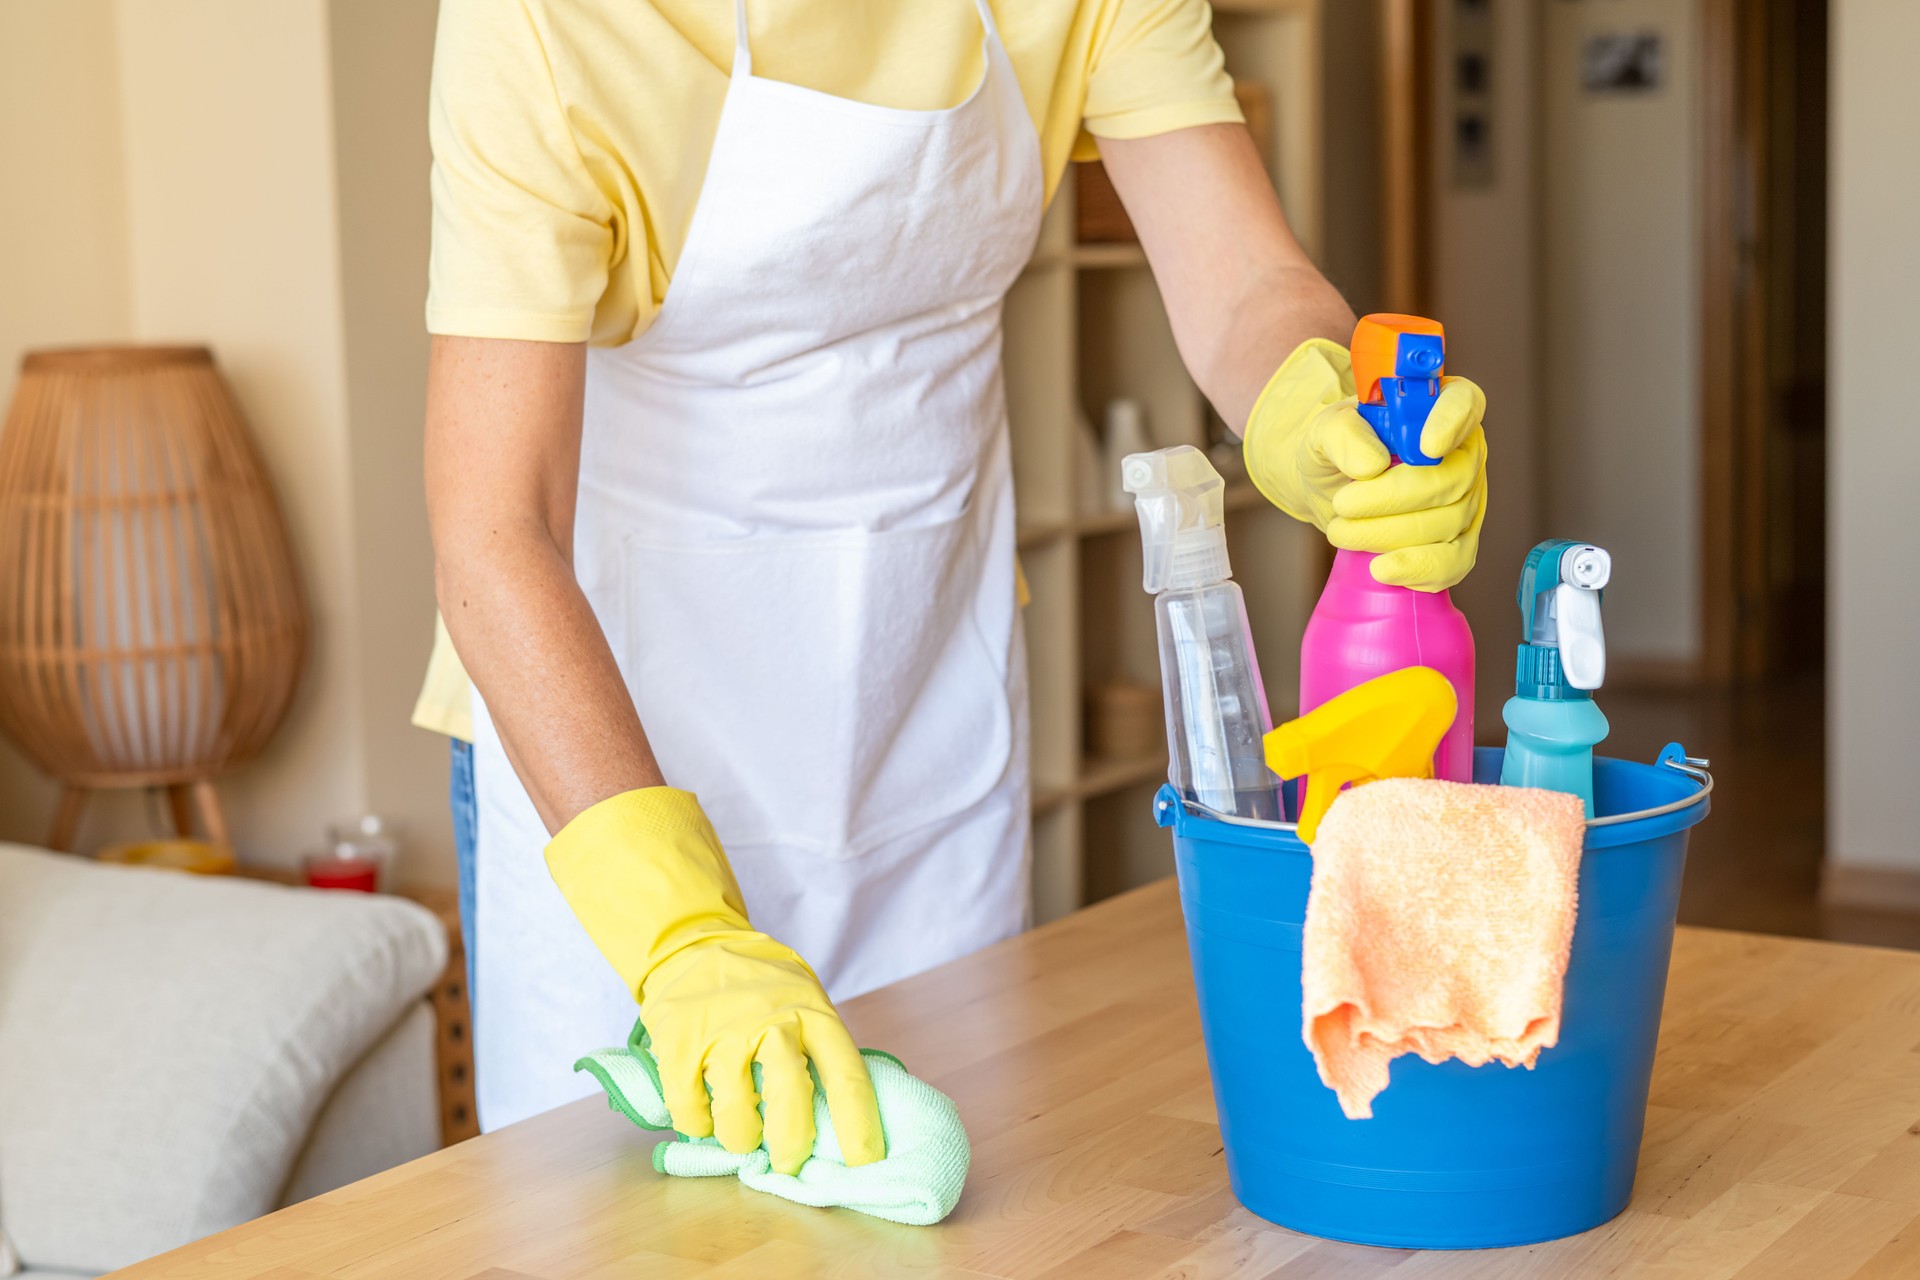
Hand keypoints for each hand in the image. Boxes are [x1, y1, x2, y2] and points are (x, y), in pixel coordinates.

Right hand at [544, 788, 884, 1173]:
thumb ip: (817, 1050)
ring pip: (736, 1115)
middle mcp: (771, 1021)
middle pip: (790, 1098)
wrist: (693, 946)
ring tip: (743, 1134)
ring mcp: (722, 1033)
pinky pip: (690, 1110)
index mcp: (813, 1013)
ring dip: (741, 1137)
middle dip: (792, 1145)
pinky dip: (697, 1125)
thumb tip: (836, 1121)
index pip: (846, 1074)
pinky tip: (705, 1116)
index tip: (864, 1161)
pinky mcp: (679, 1045)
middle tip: (789, 1161)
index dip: (859, 1125)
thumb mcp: (804, 1000)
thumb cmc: (761, 987)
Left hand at [1243, 340, 1488, 591]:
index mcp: (1439, 407)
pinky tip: (1382, 569)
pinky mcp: (1458, 542)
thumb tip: (1371, 465)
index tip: (1426, 446)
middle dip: (1393, 498)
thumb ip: (1342, 434)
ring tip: (1341, 532)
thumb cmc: (1339, 450)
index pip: (1465, 403)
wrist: (1332, 489)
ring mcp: (1467, 499)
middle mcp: (1463, 452)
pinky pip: (1455, 562)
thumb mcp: (1325, 431)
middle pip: (1453, 478)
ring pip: (1449, 523)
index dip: (1452, 423)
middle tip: (1344, 504)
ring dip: (1389, 534)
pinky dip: (1418, 569)